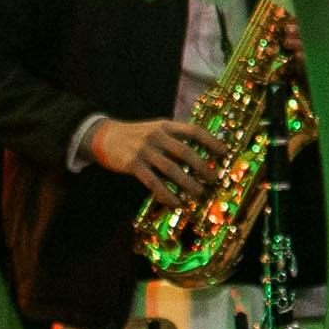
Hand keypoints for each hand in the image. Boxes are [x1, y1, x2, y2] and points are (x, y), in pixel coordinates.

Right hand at [94, 115, 229, 201]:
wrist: (103, 136)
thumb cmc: (135, 135)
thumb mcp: (155, 128)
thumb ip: (173, 137)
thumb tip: (198, 153)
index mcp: (166, 126)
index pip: (194, 131)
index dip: (211, 141)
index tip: (225, 153)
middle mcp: (157, 136)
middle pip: (185, 152)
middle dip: (203, 167)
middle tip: (214, 179)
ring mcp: (144, 150)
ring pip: (171, 169)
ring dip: (188, 183)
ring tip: (199, 193)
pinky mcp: (133, 165)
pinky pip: (153, 183)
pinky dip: (166, 194)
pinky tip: (176, 202)